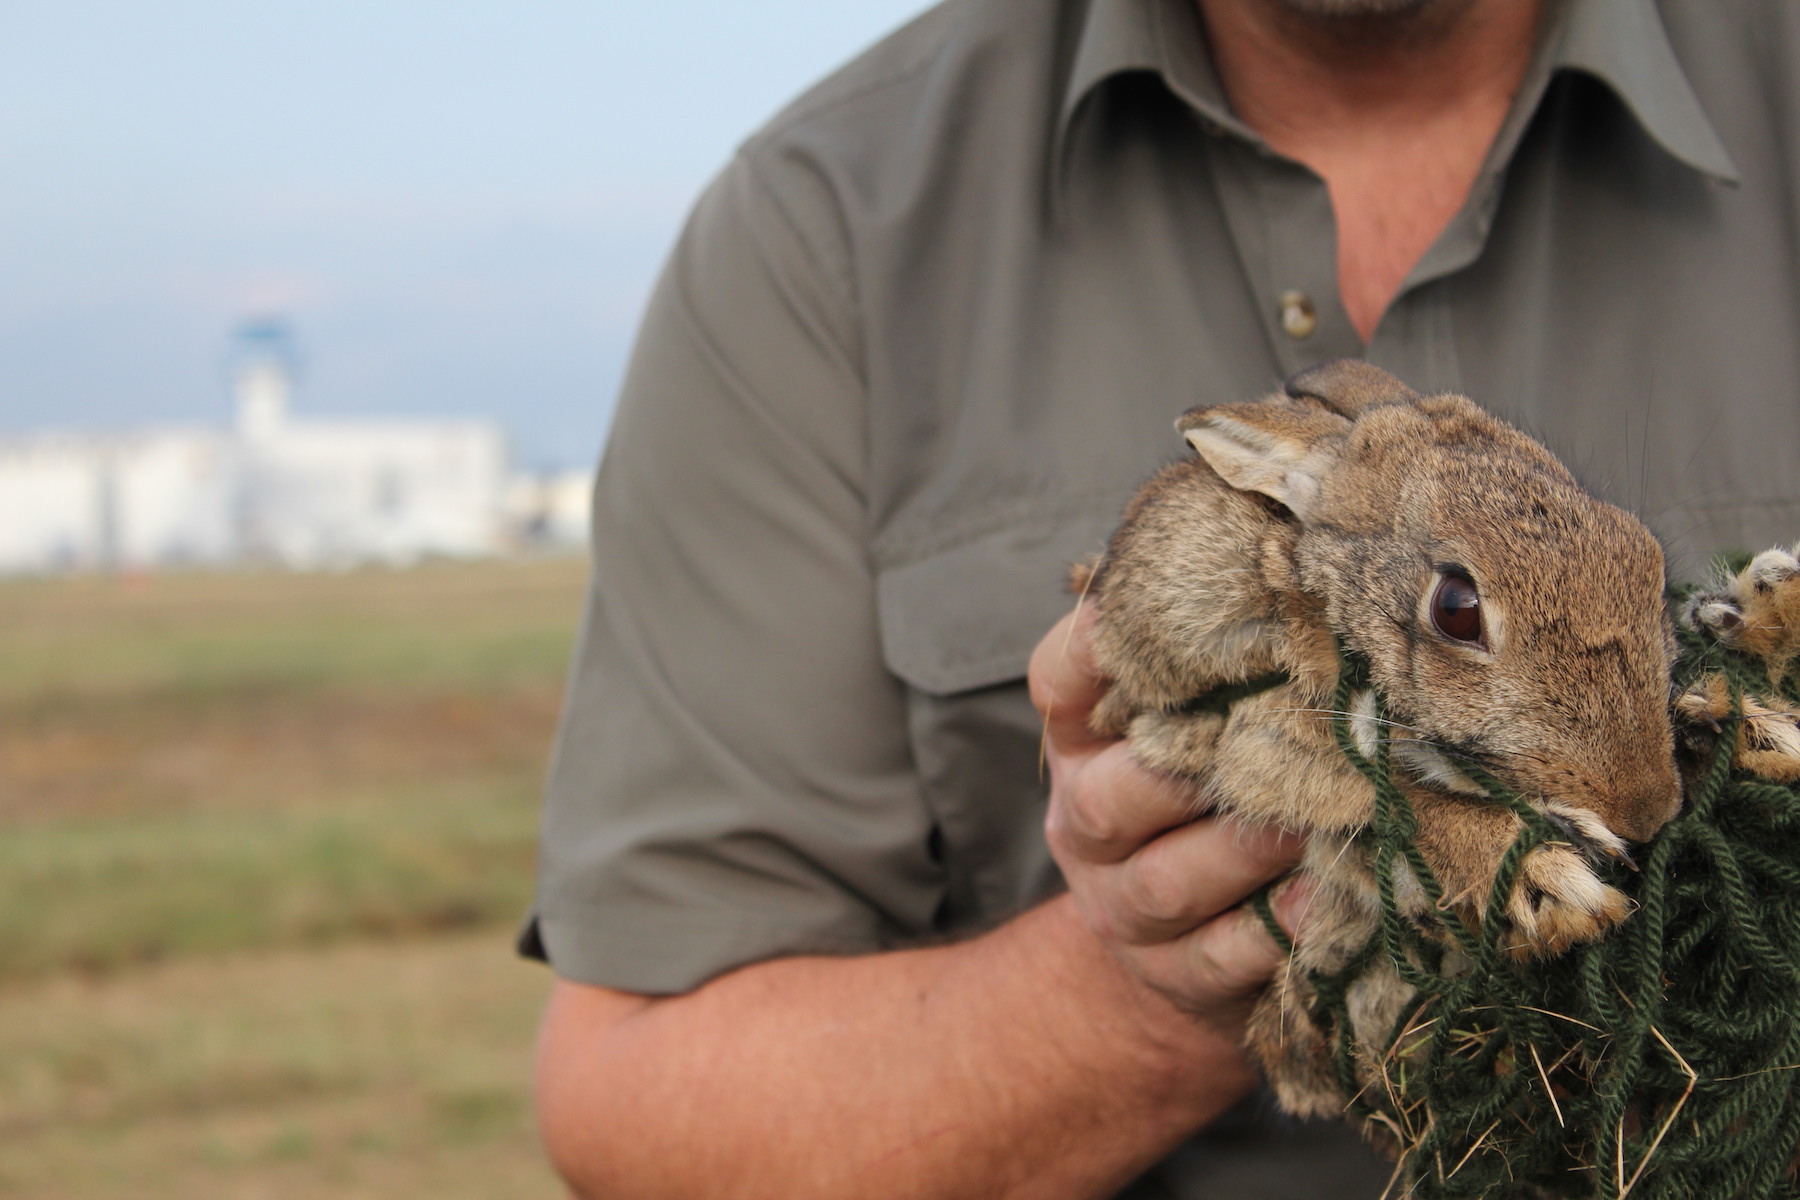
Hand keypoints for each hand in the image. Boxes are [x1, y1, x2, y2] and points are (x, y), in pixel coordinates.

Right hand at [1029, 603, 1308, 1038]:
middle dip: (1186, 773)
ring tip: (1309, 817)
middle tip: (1274, 737)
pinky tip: (1325, 896)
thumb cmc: (1201, 792)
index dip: (1093, 646)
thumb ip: (1207, 656)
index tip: (1144, 609)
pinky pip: (1222, 958)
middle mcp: (1086, 823)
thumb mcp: (1181, 719)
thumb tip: (1272, 536)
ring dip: (1241, 850)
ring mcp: (1124, 908)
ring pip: (1165, 883)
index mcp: (1079, 744)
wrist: (1178, 942)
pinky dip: (1276, 931)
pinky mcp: (1179, 976)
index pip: (1058, 684)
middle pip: (1109, 798)